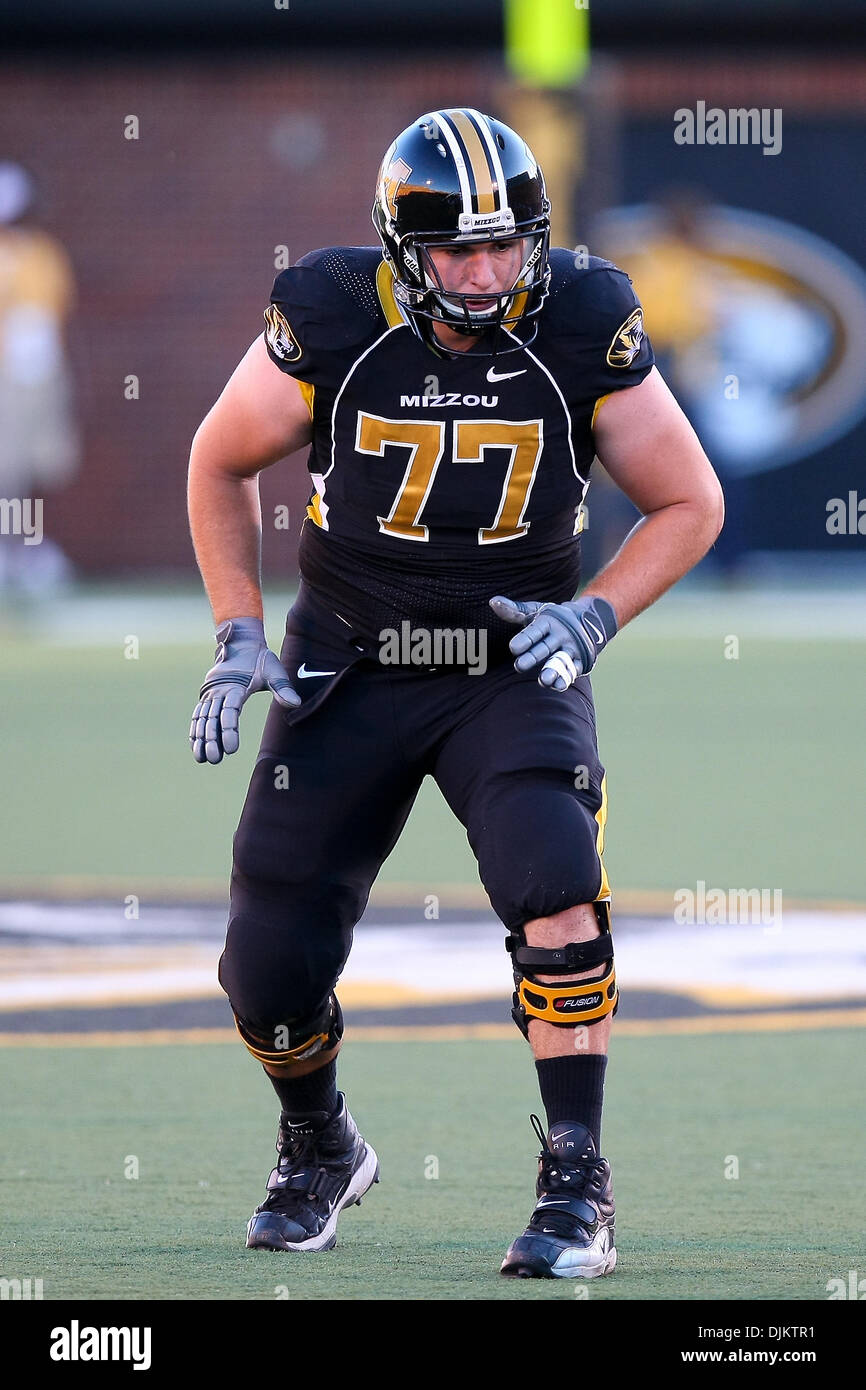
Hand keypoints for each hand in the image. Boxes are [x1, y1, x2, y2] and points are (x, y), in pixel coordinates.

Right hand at [190, 616, 300, 763]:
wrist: (242, 643)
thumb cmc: (261, 660)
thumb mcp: (274, 670)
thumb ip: (282, 688)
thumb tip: (295, 704)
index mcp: (236, 686)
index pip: (230, 711)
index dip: (229, 729)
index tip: (231, 748)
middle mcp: (219, 690)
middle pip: (213, 718)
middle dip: (212, 739)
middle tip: (215, 758)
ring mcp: (211, 694)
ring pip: (203, 718)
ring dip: (201, 738)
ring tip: (203, 759)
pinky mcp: (207, 696)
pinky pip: (199, 715)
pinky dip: (196, 730)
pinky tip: (196, 747)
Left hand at [489, 593, 618, 689]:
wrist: (588, 620)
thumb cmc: (552, 618)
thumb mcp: (535, 612)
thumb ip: (514, 611)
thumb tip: (493, 601)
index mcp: (548, 622)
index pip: (536, 631)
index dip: (525, 639)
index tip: (512, 648)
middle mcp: (560, 635)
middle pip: (545, 648)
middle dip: (533, 657)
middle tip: (519, 666)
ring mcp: (571, 649)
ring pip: (560, 661)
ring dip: (553, 670)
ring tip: (544, 680)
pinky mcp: (579, 661)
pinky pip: (572, 671)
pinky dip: (565, 679)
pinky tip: (557, 685)